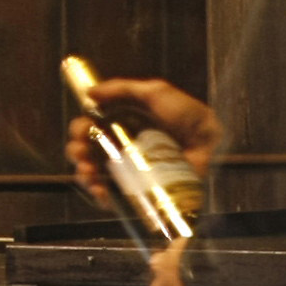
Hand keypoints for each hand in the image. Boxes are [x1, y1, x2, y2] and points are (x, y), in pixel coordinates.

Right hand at [62, 77, 216, 203]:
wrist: (208, 138)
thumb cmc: (185, 113)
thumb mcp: (154, 92)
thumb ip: (122, 89)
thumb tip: (89, 93)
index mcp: (120, 124)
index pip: (88, 129)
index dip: (78, 131)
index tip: (80, 132)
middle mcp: (120, 147)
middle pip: (86, 153)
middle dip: (77, 154)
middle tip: (82, 154)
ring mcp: (129, 170)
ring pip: (95, 176)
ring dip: (84, 176)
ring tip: (89, 174)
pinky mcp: (139, 190)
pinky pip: (113, 197)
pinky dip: (101, 197)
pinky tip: (101, 192)